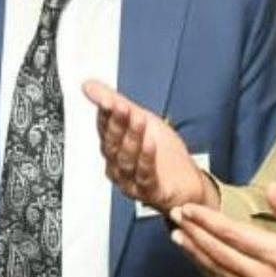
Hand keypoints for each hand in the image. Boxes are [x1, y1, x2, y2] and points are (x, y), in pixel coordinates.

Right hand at [82, 80, 219, 211]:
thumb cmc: (163, 153)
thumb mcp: (141, 120)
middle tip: (120, 106)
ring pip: (126, 159)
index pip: (104, 128)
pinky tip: (150, 143)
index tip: (107, 99)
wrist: (187, 182)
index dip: (105, 113)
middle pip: (112, 144)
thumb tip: (88, 85)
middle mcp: (118, 165)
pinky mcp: (150, 191)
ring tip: (138, 119)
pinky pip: (145, 175)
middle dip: (116, 124)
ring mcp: (132, 180)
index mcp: (114, 147)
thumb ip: (115, 103)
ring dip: (132, 138)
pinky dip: (146, 158)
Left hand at [171, 182, 275, 276]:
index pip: (234, 236)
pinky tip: (208, 262)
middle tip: (174, 217)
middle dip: (194, 236)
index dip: (207, 221)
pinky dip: (215, 271)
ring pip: (223, 273)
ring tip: (179, 239)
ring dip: (198, 255)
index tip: (188, 208)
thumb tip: (271, 190)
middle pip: (220, 256)